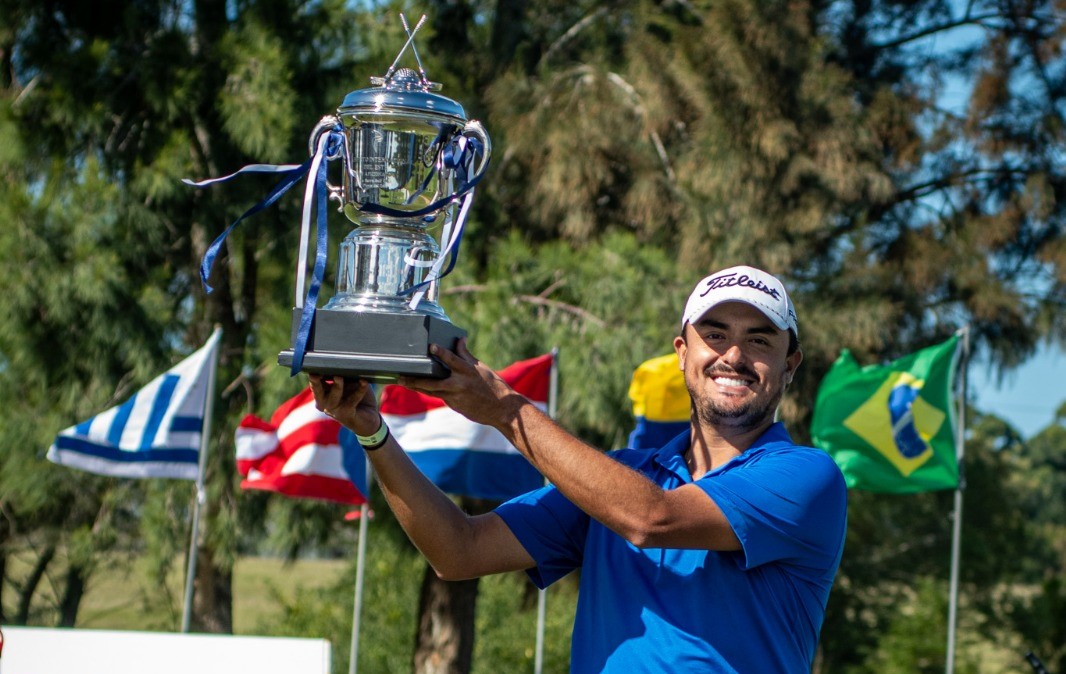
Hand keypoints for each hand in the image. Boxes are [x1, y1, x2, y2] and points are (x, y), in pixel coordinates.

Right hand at [307, 374, 380, 435]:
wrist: (370, 419)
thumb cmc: (357, 397)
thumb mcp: (350, 384)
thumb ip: (345, 375)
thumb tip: (345, 361)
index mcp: (324, 395)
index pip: (316, 384)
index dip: (314, 377)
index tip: (312, 367)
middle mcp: (326, 404)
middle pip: (318, 393)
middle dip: (315, 384)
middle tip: (315, 374)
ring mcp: (335, 411)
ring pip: (333, 399)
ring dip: (336, 387)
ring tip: (339, 377)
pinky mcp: (347, 415)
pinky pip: (352, 401)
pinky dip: (359, 391)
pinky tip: (364, 382)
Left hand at [398, 338, 525, 429]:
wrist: (501, 409)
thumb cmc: (492, 385)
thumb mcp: (480, 367)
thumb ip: (466, 355)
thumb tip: (459, 339)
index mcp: (467, 371)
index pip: (452, 359)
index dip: (441, 352)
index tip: (431, 347)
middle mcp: (459, 384)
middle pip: (432, 382)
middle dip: (415, 379)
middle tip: (401, 376)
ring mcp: (455, 397)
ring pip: (431, 391)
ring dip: (416, 386)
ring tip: (403, 382)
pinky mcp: (454, 405)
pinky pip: (440, 396)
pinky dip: (430, 391)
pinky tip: (418, 387)